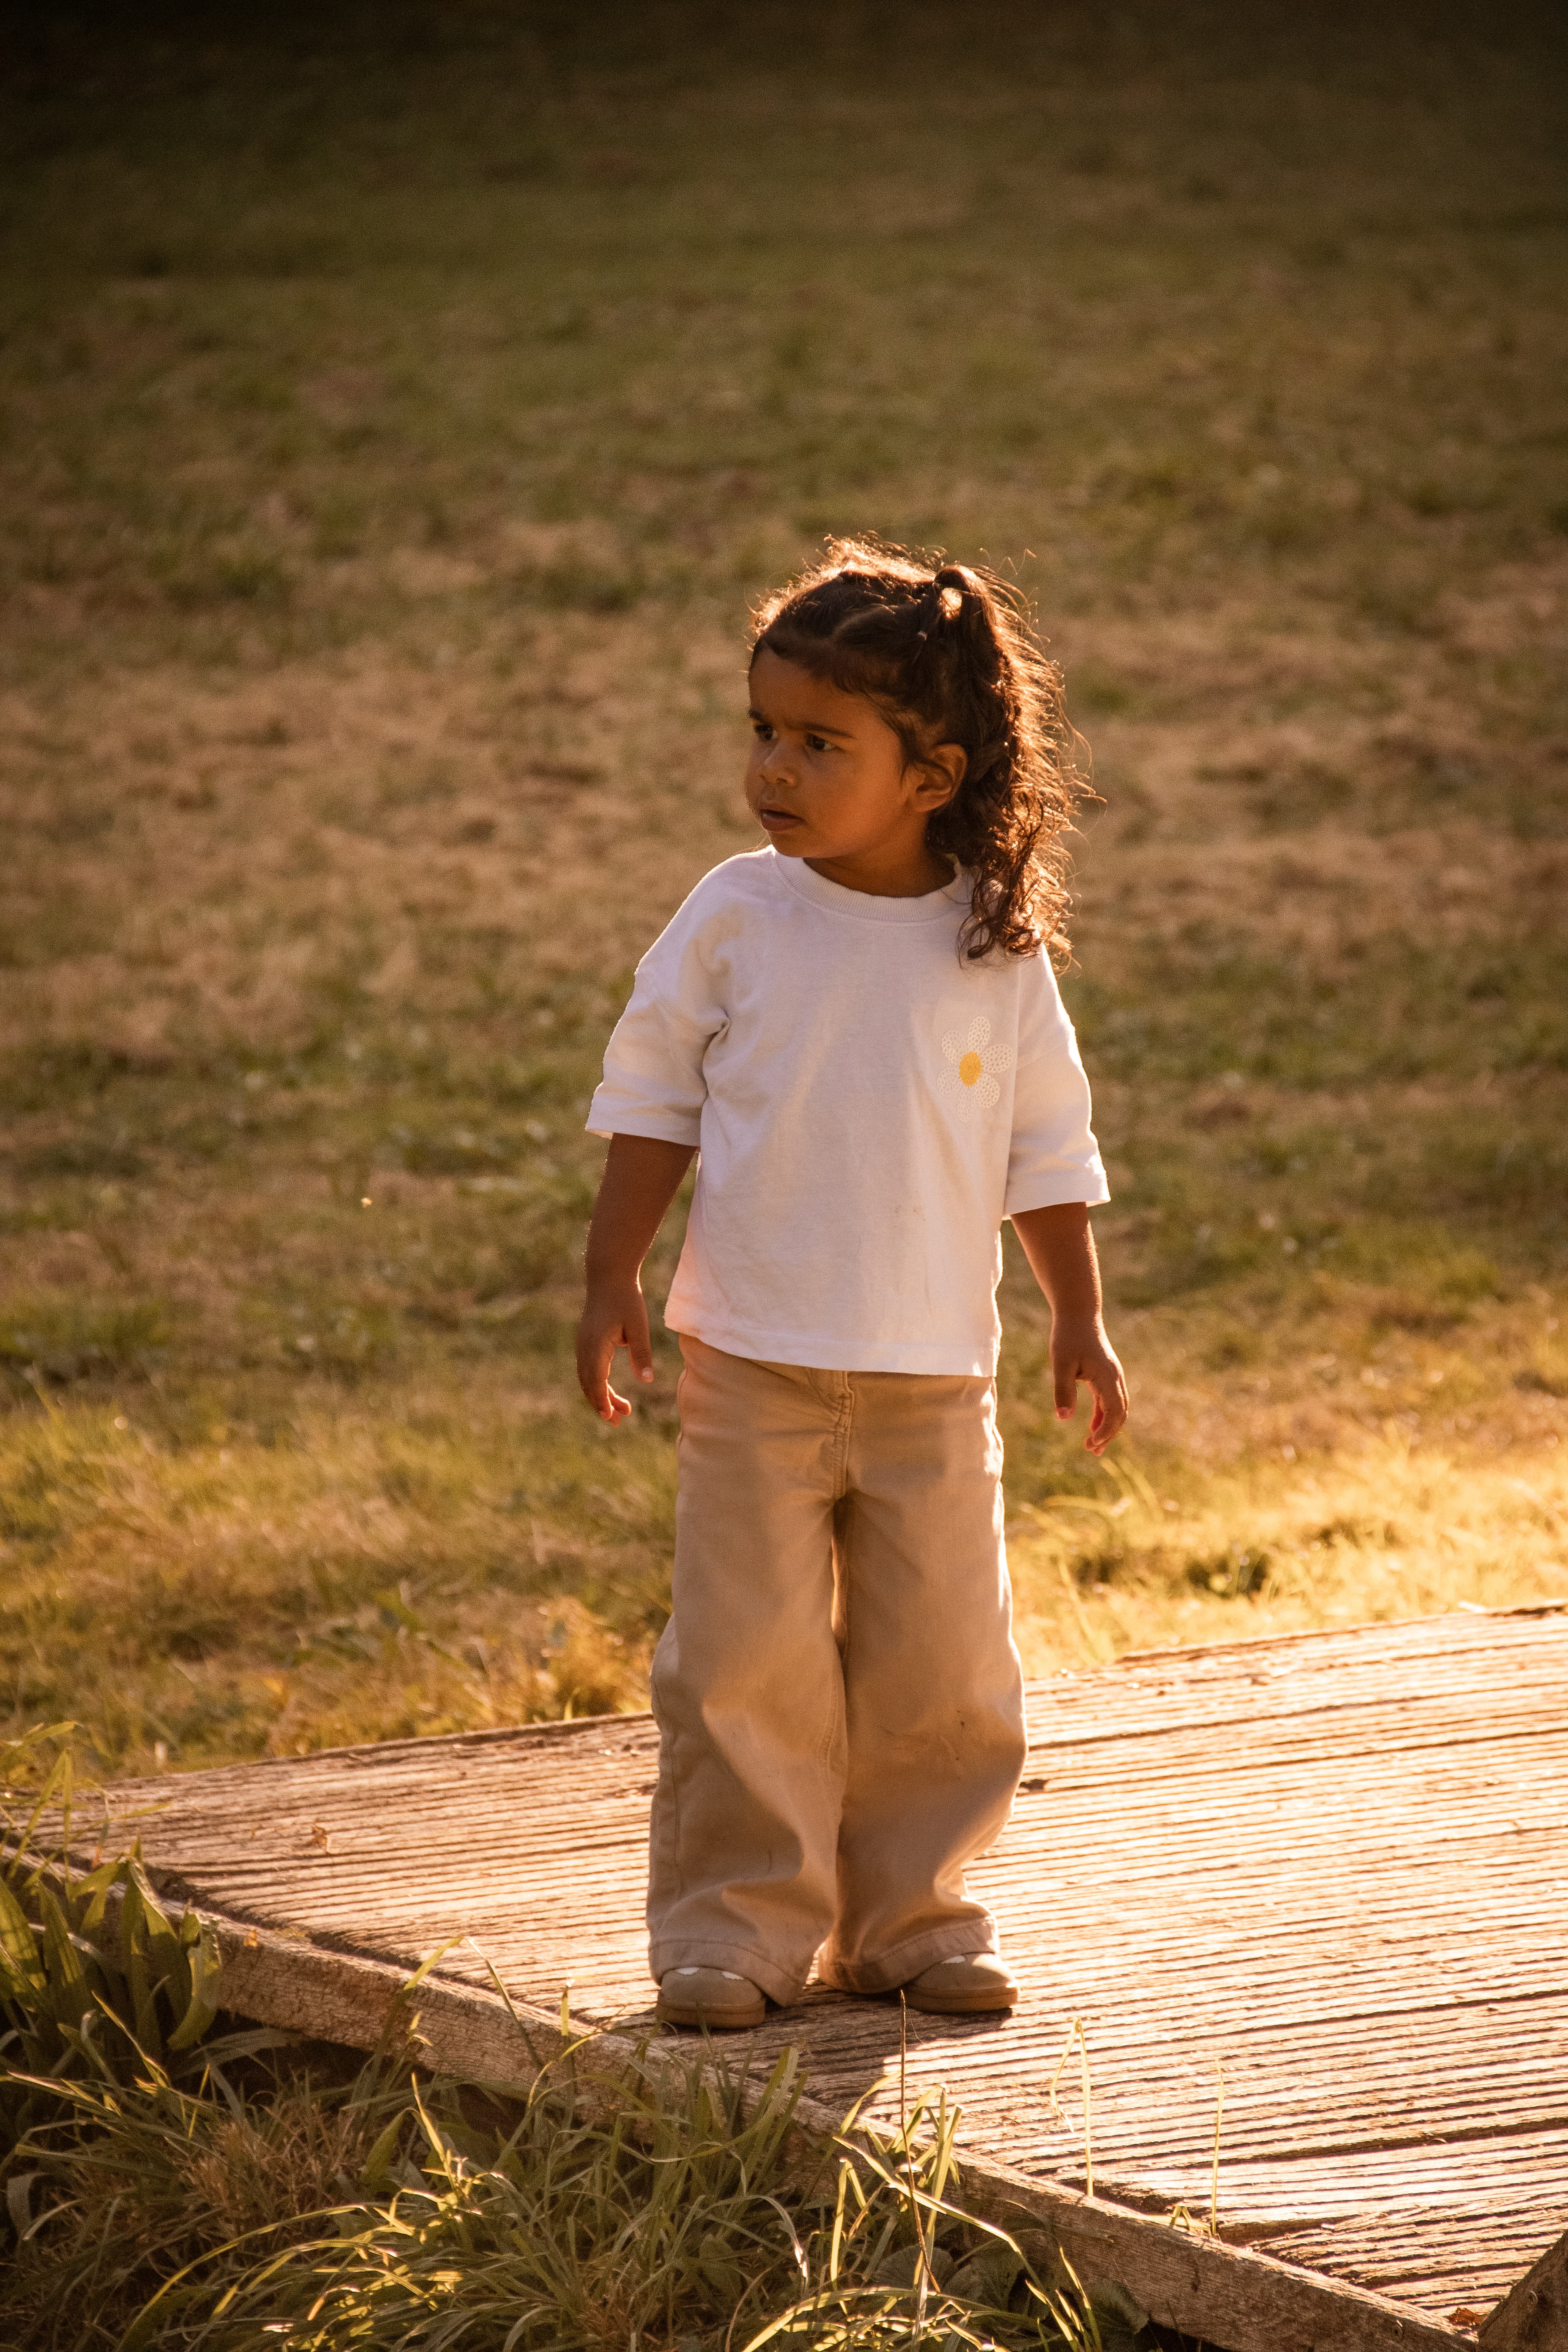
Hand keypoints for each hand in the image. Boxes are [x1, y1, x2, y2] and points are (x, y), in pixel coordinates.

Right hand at [576, 1279, 656, 1424]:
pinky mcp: (586, 1341)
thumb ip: (641, 1353)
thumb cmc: (625, 1299)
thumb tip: (646, 1380)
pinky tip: (609, 1389)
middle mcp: (584, 1348)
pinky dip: (597, 1383)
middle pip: (589, 1384)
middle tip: (619, 1422)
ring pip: (587, 1378)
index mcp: (595, 1346)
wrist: (608, 1276)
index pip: (596, 1381)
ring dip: (600, 1395)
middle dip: (602, 1404)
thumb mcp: (638, 1326)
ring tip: (620, 1410)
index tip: (611, 1418)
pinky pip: (588, 1368)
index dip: (603, 1401)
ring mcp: (582, 1344)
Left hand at [1051, 1318, 1128, 1455]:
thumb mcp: (1061, 1364)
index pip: (1114, 1412)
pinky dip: (1103, 1416)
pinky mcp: (1105, 1375)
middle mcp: (1115, 1379)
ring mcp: (1112, 1377)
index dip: (1105, 1431)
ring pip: (1117, 1409)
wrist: (1077, 1314)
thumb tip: (1063, 1418)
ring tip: (1093, 1446)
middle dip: (1108, 1434)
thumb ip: (1063, 1390)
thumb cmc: (1067, 1337)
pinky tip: (1092, 1427)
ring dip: (1107, 1428)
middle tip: (1091, 1451)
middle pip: (1120, 1414)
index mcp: (1108, 1378)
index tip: (1090, 1444)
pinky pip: (1109, 1400)